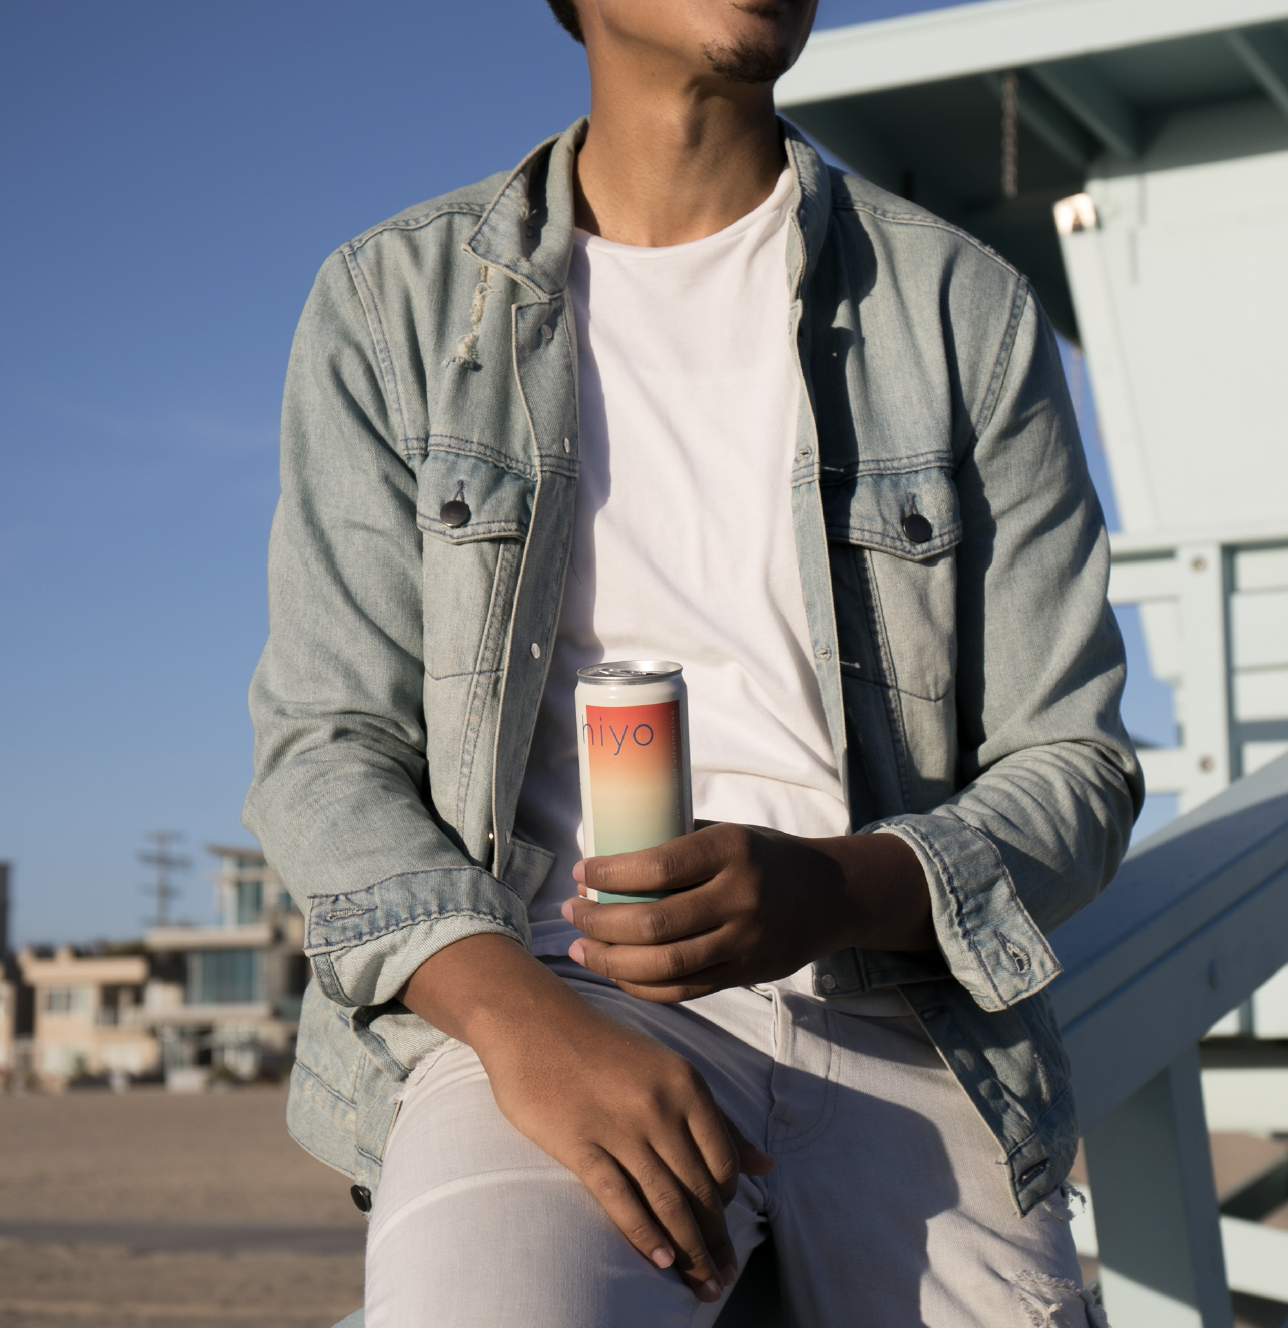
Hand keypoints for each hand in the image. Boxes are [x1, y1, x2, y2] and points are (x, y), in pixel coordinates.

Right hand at [400, 934, 774, 1302]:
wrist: (532, 1021)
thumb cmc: (602, 1047)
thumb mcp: (667, 1069)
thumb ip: (716, 1118)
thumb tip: (766, 1165)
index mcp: (686, 1085)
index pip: (723, 1162)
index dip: (727, 1206)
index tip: (724, 1235)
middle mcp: (659, 1106)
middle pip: (698, 1189)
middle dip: (714, 1241)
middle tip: (722, 1280)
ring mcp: (619, 1126)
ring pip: (666, 1200)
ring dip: (688, 1250)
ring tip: (700, 1286)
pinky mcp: (579, 1143)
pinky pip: (620, 1198)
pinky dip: (644, 1234)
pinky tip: (660, 1262)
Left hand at [560, 823, 933, 1001]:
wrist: (831, 895)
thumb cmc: (764, 856)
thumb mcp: (727, 834)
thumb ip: (678, 847)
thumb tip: (608, 859)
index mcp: (731, 851)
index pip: (657, 868)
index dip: (610, 875)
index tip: (580, 872)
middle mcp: (739, 899)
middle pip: (653, 924)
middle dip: (599, 921)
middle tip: (570, 911)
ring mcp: (743, 942)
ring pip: (663, 965)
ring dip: (610, 959)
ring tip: (580, 946)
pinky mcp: (743, 974)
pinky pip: (681, 990)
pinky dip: (640, 986)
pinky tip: (613, 971)